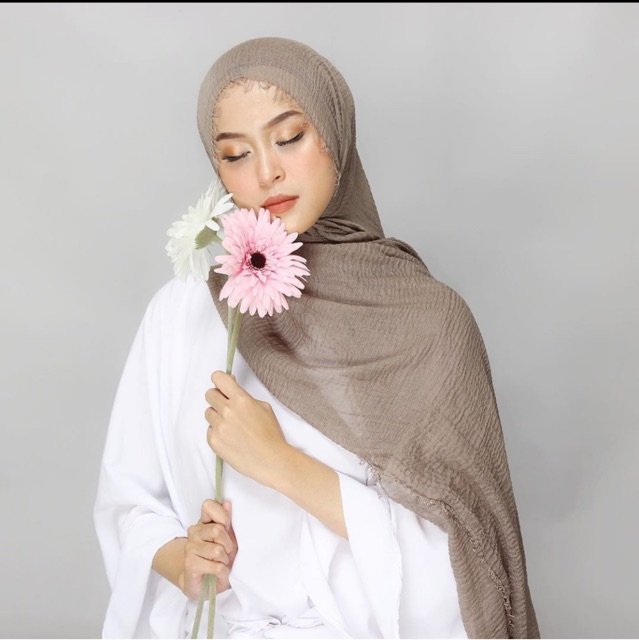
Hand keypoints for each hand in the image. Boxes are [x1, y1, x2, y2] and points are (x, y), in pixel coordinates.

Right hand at [182, 499, 236, 599]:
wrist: (204, 585)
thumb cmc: (219, 560)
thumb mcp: (228, 540)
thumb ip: (227, 522)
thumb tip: (227, 503)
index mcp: (204, 522)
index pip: (208, 506)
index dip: (222, 516)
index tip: (227, 527)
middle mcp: (194, 532)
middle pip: (217, 530)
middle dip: (228, 544)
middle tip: (226, 552)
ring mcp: (190, 548)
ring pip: (217, 550)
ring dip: (225, 560)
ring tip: (221, 563)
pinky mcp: (190, 564)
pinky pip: (216, 567)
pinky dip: (223, 572)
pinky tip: (218, 573)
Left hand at [205, 371, 290, 487]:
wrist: (270, 460)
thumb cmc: (270, 435)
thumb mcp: (263, 407)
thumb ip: (244, 397)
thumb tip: (231, 389)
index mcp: (241, 399)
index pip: (219, 378)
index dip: (219, 380)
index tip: (221, 383)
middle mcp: (227, 411)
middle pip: (209, 394)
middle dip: (218, 397)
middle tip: (227, 406)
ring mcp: (219, 426)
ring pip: (208, 413)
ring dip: (217, 416)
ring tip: (232, 426)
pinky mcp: (214, 441)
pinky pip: (209, 430)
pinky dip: (217, 432)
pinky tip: (231, 437)